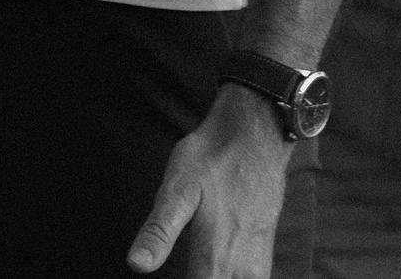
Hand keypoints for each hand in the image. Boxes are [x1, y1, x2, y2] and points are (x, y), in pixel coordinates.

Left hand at [128, 86, 290, 275]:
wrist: (255, 135)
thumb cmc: (212, 159)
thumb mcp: (177, 190)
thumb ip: (159, 232)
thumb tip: (136, 264)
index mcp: (215, 261)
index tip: (156, 269)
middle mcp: (242, 271)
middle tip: (184, 267)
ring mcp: (258, 264)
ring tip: (196, 270)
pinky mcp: (264, 253)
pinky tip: (219, 272)